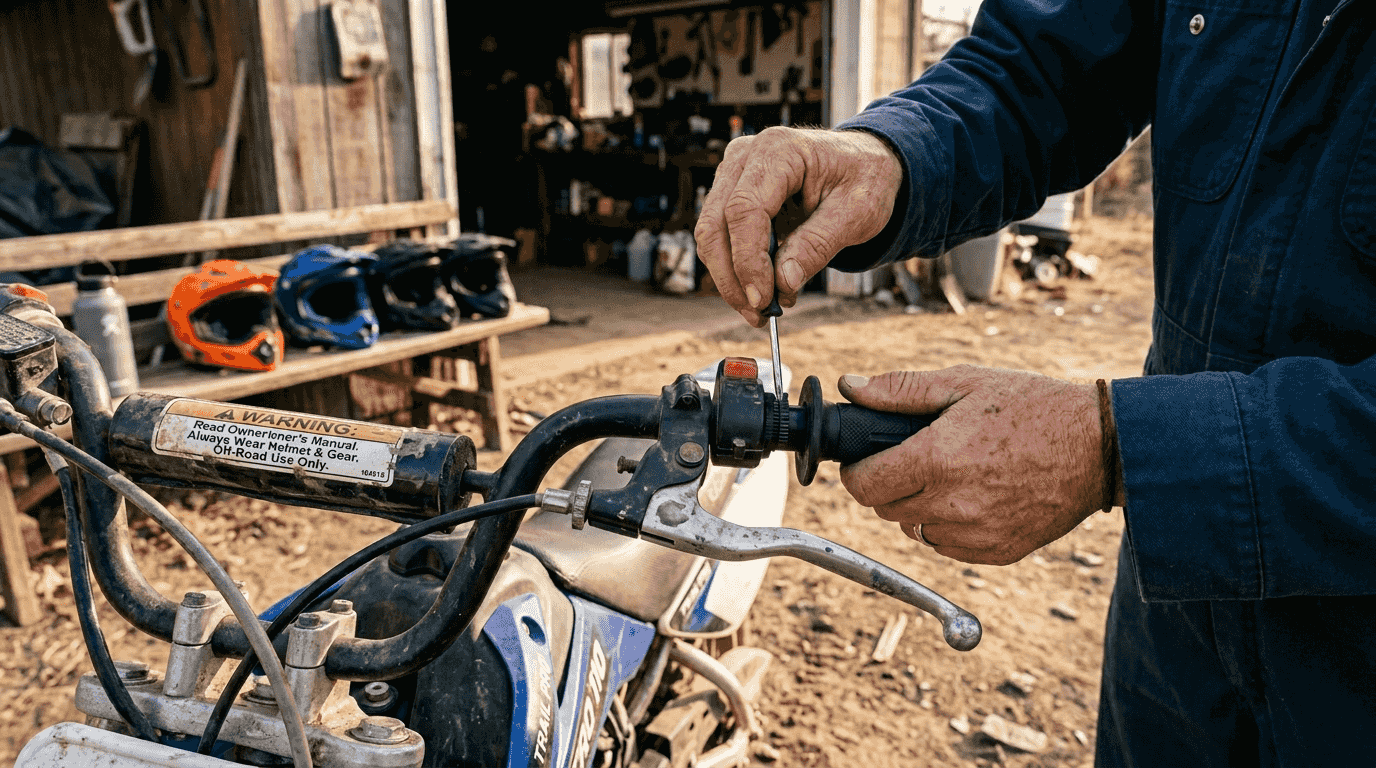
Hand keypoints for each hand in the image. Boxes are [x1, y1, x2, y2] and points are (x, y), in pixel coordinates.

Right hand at [694, 127, 902, 326]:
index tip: (762, 299)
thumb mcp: (856, 214)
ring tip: (763, 309)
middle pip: (716, 224)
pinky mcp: (731, 192)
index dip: (748, 260)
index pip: (744, 209)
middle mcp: (746, 155)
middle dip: (732, 277)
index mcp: (780, 150)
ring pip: (710, 234)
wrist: (863, 164)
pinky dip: (735, 269)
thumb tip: (783, 283)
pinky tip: (761, 290)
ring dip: (730, 278)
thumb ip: (818, 245)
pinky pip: (720, 237)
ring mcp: (733, 173)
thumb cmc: (863, 180)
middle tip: (758, 315)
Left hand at [837, 366, 1107, 565]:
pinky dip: (949, 527)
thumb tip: (851, 386)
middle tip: (914, 461)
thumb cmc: (1033, 407)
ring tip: (950, 476)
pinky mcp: (998, 551)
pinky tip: (973, 496)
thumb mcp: (966, 382)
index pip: (864, 486)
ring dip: (919, 507)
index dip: (856, 473)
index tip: (864, 463)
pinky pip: (948, 546)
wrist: (1100, 446)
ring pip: (915, 530)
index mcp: (938, 458)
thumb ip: (902, 389)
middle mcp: (953, 503)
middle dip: (889, 485)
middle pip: (885, 510)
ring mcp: (977, 533)